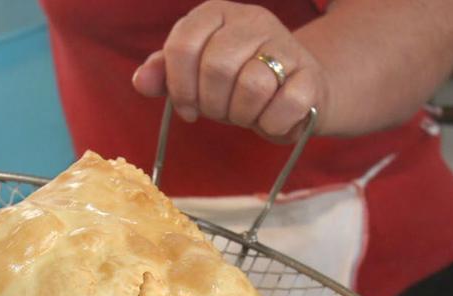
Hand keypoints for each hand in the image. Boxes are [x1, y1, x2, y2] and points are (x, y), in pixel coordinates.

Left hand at [131, 1, 324, 142]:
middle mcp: (252, 20)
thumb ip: (166, 73)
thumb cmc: (238, 82)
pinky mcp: (310, 75)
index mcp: (216, 13)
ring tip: (246, 114)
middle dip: (213, 104)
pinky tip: (271, 120)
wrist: (297, 89)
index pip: (182, 45)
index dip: (179, 86)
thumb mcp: (196, 74)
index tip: (188, 108)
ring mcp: (286, 44)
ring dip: (243, 115)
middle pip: (217, 68)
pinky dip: (271, 125)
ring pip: (252, 86)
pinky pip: (284, 106)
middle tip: (222, 112)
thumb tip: (141, 81)